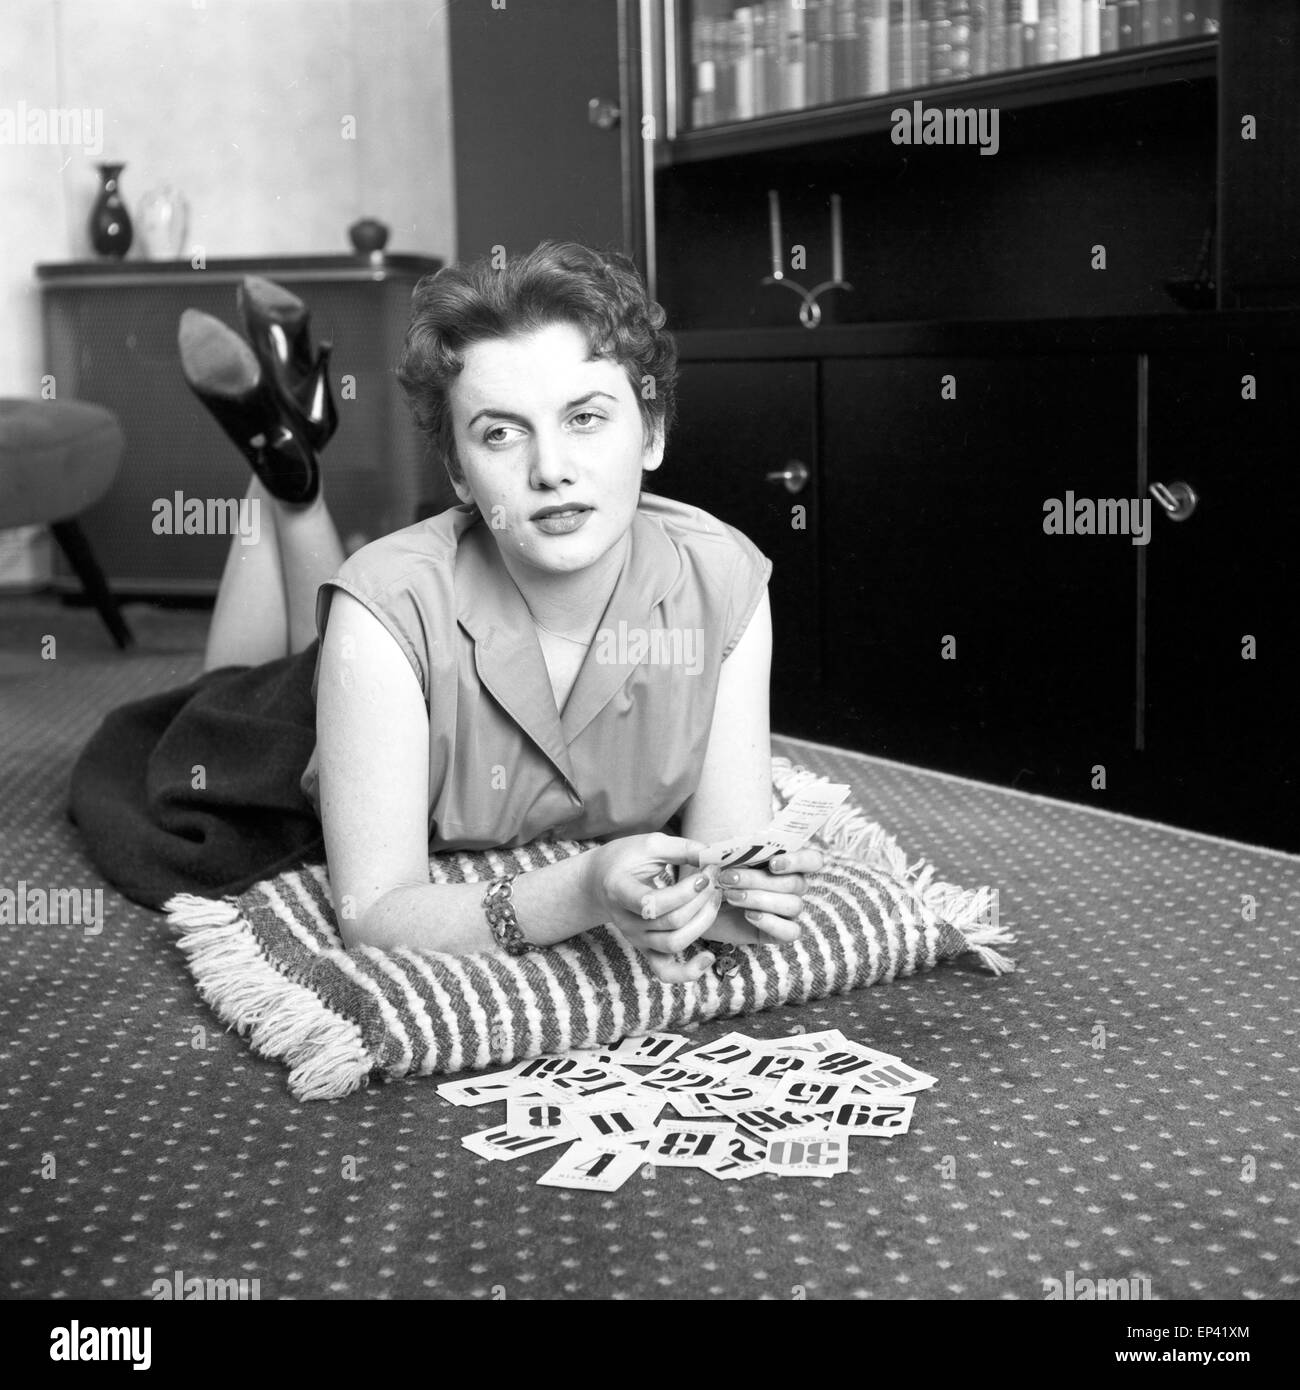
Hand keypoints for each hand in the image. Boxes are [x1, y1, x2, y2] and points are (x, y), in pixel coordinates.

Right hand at [582, 833, 722, 982]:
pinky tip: (708, 958)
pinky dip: (688, 972)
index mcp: (619, 891)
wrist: (599, 880)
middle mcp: (626, 921)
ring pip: (674, 943)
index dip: (685, 891)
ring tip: (714, 898)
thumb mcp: (650, 844)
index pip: (652, 903)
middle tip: (714, 878)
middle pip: (671, 922)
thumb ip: (682, 848)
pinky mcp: (646, 949)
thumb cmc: (625, 858)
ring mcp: (636, 938)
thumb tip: (714, 856)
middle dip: (701, 900)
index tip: (705, 872)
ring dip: (703, 922)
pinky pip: (665, 972)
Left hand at [710, 848, 823, 943]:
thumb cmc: (712, 876)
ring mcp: (787, 910)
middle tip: (728, 877)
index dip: (799, 861)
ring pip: (793, 905)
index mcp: (786, 864)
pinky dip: (772, 922)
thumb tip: (729, 844)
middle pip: (795, 883)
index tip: (772, 863)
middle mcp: (792, 887)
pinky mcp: (779, 932)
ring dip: (761, 898)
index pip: (813, 860)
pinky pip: (791, 931)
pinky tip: (749, 915)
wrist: (698, 907)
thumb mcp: (719, 858)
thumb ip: (729, 849)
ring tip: (732, 897)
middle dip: (759, 880)